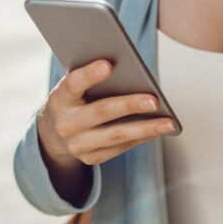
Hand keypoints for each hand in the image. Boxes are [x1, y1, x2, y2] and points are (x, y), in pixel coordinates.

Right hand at [37, 59, 178, 166]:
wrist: (53, 134)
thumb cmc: (74, 99)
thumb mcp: (74, 86)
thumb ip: (92, 77)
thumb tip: (129, 68)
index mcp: (60, 99)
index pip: (73, 84)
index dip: (89, 75)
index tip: (109, 64)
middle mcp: (65, 124)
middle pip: (100, 113)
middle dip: (129, 105)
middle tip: (155, 100)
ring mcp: (77, 145)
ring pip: (115, 135)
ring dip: (145, 129)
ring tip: (169, 123)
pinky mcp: (90, 158)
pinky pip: (120, 147)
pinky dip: (141, 137)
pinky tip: (159, 130)